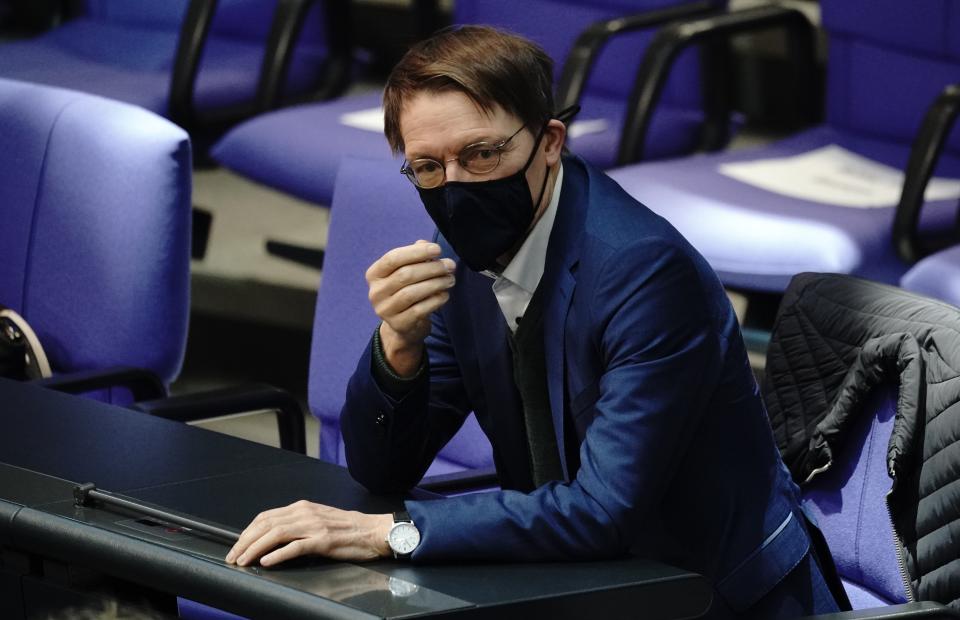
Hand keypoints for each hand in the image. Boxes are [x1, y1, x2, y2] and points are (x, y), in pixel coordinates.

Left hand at [224, 501, 392, 566]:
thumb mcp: (319, 520)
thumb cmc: (348, 529)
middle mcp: (306, 513)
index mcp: (303, 507)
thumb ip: (298, 525)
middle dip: (244, 541)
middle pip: (266, 524)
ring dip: (255, 548)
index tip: (237, 545)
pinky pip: (295, 547)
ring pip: (276, 534)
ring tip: (243, 561)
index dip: (247, 531)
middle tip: (233, 556)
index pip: (266, 516)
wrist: (374, 531)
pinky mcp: (324, 541)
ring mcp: (315, 526)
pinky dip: (278, 555)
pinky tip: (267, 562)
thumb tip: (273, 537)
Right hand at [366, 240, 455, 375]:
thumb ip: (414, 256)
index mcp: (374, 274)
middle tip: (450, 265)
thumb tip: (425, 244)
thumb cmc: (406, 291)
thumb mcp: (407, 272)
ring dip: (436, 283)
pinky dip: (435, 300)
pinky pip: (420, 309)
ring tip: (450, 279)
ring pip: (412, 292)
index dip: (416, 252)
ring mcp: (385, 310)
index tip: (437, 249)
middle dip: (432, 268)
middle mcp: (375, 292)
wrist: (404, 326)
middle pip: (405, 275)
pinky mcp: (399, 324)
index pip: (392, 258)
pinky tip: (445, 294)